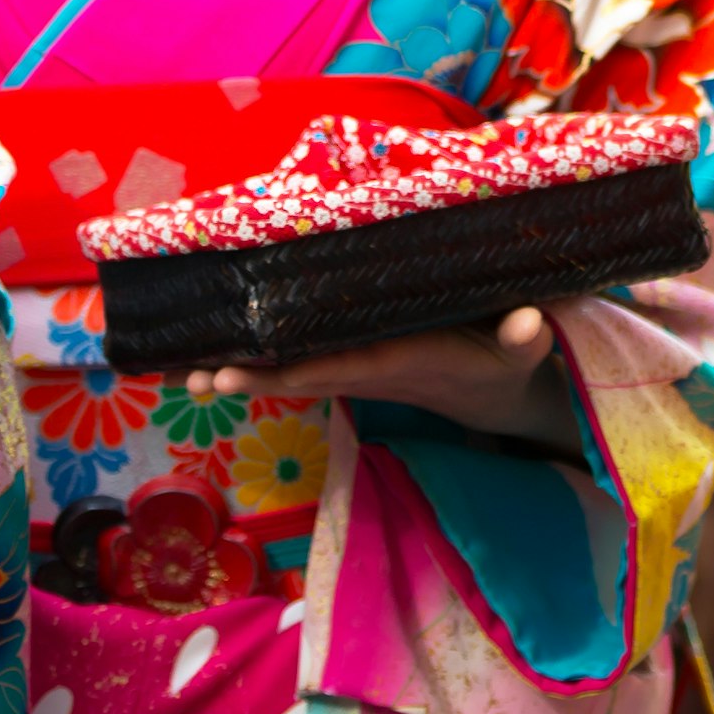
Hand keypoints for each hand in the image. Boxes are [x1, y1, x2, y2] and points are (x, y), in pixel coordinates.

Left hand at [184, 306, 575, 448]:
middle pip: (299, 376)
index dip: (297, 370)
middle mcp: (369, 368)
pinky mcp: (347, 359)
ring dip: (238, 373)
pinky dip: (251, 361)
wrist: (494, 391)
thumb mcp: (525, 347)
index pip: (343, 366)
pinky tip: (206, 360)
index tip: (251, 370)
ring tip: (183, 375)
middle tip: (201, 377)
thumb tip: (529, 322)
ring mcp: (353, 366)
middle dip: (251, 377)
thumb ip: (525, 335)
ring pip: (286, 373)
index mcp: (404, 360)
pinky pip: (292, 362)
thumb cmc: (508, 358)